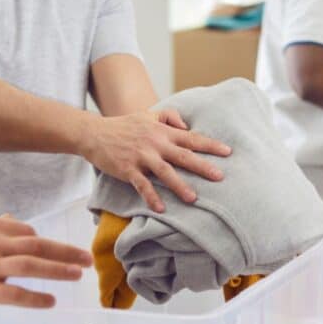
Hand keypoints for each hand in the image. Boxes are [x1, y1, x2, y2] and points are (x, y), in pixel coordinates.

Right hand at [0, 215, 92, 310]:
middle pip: (37, 247)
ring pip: (32, 267)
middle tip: (88, 259)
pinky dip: (36, 298)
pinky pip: (15, 294)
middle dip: (66, 252)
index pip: (27, 233)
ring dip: (59, 271)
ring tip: (78, 276)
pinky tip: (51, 302)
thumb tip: (11, 219)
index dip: (46, 244)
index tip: (61, 254)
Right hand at [82, 109, 231, 212]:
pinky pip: (142, 185)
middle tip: (220, 177)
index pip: (191, 138)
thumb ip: (169, 117)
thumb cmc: (123, 126)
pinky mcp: (127, 168)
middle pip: (183, 156)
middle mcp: (155, 143)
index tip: (228, 152)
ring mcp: (141, 156)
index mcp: (162, 131)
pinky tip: (161, 208)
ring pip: (165, 172)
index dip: (210, 145)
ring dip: (179, 185)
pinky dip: (151, 196)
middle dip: (202, 166)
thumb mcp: (147, 115)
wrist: (94, 133)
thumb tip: (187, 126)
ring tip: (193, 198)